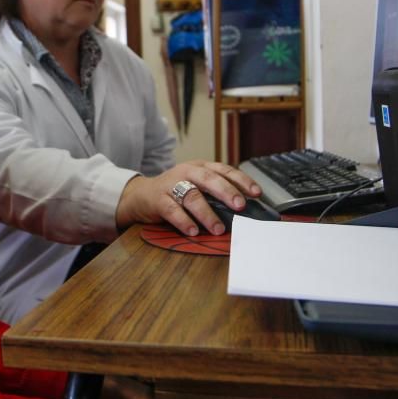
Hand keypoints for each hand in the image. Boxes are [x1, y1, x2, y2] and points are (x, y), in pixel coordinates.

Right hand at [115, 161, 261, 235]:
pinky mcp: (158, 199)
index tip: (256, 193)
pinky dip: (184, 221)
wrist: (141, 195)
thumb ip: (216, 194)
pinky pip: (172, 210)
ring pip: (192, 196)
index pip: (225, 170)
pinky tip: (193, 231)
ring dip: (207, 213)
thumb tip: (245, 210)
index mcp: (200, 167)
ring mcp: (171, 185)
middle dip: (226, 192)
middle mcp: (187, 172)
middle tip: (240, 206)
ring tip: (218, 228)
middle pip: (209, 179)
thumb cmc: (176, 192)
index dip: (241, 180)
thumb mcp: (196, 186)